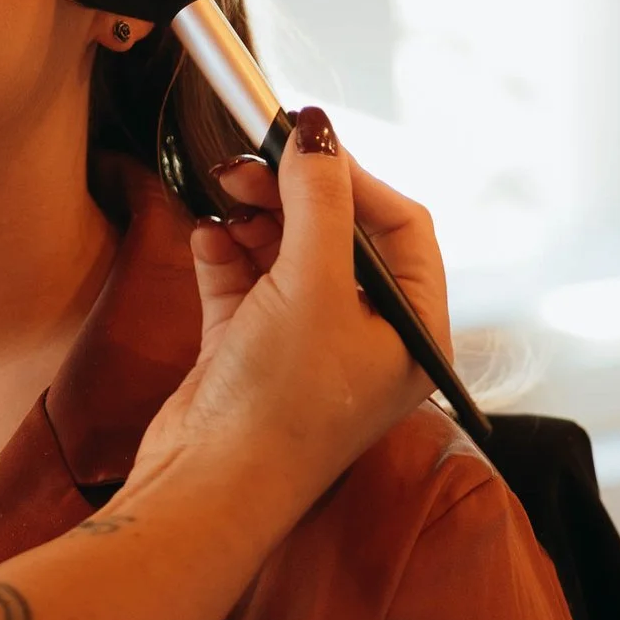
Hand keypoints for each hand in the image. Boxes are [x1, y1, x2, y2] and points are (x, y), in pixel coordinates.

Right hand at [135, 121, 448, 509]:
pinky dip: (226, 253)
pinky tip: (207, 234)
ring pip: (287, 253)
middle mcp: (367, 337)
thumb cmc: (281, 407)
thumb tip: (318, 131)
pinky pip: (244, 282)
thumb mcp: (314, 287)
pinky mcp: (252, 352)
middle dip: (295, 193)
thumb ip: (320, 202)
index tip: (307, 137)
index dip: (355, 176)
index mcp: (412, 332)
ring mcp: (308, 345)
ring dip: (256, 217)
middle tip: (250, 162)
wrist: (208, 488)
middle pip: (340, 234)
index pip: (401, 227)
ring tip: (226, 190)